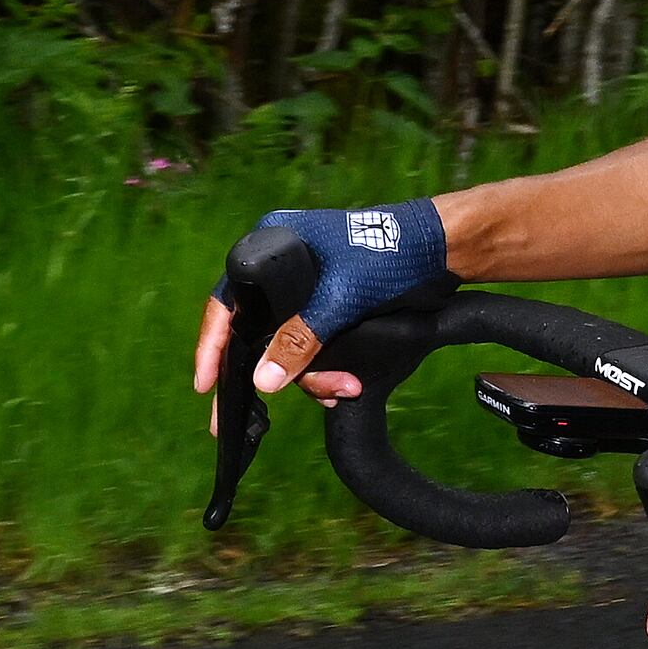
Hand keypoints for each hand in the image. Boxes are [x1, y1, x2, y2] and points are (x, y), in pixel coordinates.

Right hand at [192, 200, 447, 415]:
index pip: (227, 302)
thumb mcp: (341, 298)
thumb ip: (300, 338)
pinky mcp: (333, 309)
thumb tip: (262, 379)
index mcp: (272, 246)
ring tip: (344, 388)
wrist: (442, 250)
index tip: (206, 385)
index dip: (213, 345)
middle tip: (298, 402)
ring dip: (315, 374)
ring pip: (291, 347)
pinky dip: (327, 369)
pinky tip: (346, 386)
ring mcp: (309, 291)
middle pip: (263, 333)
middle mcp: (284, 268)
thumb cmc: (390, 255)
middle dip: (285, 371)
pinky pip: (315, 348)